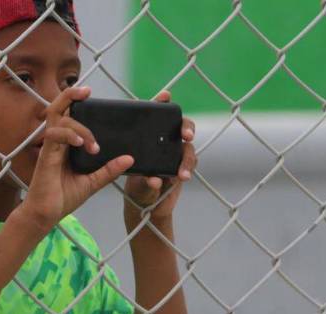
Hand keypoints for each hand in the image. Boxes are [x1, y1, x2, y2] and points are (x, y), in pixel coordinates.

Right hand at [18, 86, 133, 231]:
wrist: (45, 215)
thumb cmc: (63, 197)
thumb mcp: (92, 182)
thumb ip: (109, 170)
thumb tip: (129, 159)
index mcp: (66, 144)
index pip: (69, 116)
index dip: (76, 101)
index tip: (90, 94)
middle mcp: (57, 142)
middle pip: (57, 108)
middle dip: (70, 95)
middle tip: (87, 91)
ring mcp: (50, 147)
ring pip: (59, 118)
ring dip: (80, 127)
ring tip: (93, 145)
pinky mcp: (46, 155)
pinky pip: (54, 135)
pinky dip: (69, 134)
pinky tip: (80, 144)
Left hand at [123, 90, 196, 222]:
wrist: (146, 206)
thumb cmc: (136, 187)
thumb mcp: (134, 180)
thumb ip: (144, 179)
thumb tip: (155, 180)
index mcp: (148, 137)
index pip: (155, 115)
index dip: (161, 102)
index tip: (165, 96)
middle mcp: (164, 141)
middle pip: (180, 126)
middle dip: (186, 127)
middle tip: (186, 135)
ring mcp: (175, 153)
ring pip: (188, 148)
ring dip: (187, 158)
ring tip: (182, 173)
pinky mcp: (184, 165)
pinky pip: (191, 163)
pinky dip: (187, 169)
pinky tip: (182, 177)